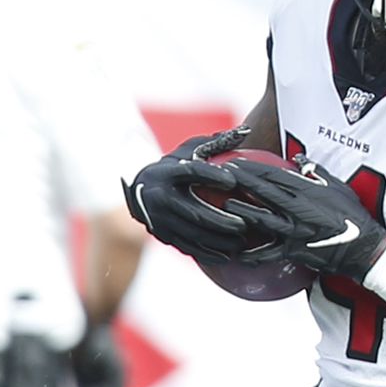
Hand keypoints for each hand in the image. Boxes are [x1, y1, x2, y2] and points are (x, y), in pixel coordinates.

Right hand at [122, 136, 255, 263]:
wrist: (139, 190)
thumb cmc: (175, 166)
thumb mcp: (188, 150)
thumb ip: (215, 143)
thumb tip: (245, 132)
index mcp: (168, 172)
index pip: (191, 172)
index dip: (211, 176)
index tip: (232, 181)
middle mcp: (160, 196)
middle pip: (195, 211)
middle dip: (222, 221)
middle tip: (245, 225)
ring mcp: (159, 218)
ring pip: (192, 234)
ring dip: (219, 240)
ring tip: (241, 242)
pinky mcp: (162, 235)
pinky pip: (187, 247)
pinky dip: (208, 253)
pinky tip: (227, 255)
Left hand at [224, 161, 385, 278]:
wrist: (363, 249)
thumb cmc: (353, 216)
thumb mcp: (338, 188)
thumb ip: (317, 173)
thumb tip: (300, 161)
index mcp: (308, 191)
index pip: (274, 175)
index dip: (252, 168)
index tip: (236, 162)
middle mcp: (299, 209)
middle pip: (263, 192)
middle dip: (240, 182)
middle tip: (221, 176)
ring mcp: (294, 231)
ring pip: (261, 219)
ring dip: (240, 211)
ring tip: (223, 205)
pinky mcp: (294, 251)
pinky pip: (268, 253)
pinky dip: (251, 254)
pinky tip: (235, 254)